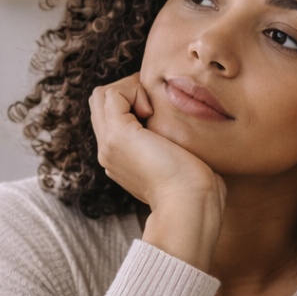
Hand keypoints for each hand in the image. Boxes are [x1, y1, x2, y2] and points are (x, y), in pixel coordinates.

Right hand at [90, 73, 224, 270]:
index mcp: (121, 158)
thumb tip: (178, 126)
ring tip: (153, 109)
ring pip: (101, 95)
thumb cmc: (196, 189)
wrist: (191, 206)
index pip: (110, 115)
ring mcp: (109, 145)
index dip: (131, 100)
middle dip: (126, 90)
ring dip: (128, 89)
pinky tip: (152, 111)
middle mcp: (109, 152)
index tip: (159, 109)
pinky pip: (112, 94)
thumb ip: (169, 143)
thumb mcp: (179, 161)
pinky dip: (133, 91)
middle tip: (154, 103)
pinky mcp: (118, 137)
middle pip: (100, 102)